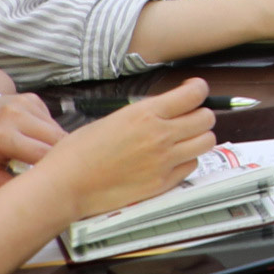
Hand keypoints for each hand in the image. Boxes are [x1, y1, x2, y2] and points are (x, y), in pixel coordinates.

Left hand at [0, 90, 63, 188]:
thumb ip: (4, 186)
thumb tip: (31, 199)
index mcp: (0, 136)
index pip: (43, 154)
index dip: (54, 170)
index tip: (57, 183)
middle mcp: (15, 115)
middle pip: (58, 139)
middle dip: (61, 157)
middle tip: (55, 174)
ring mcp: (24, 103)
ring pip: (58, 129)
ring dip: (56, 145)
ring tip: (39, 157)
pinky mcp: (31, 98)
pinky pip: (51, 120)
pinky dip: (48, 133)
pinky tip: (32, 138)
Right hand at [40, 80, 217, 219]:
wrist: (66, 184)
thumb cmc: (79, 152)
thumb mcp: (114, 119)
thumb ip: (144, 115)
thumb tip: (164, 111)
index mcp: (146, 114)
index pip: (194, 94)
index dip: (198, 89)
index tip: (194, 90)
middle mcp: (160, 136)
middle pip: (206, 118)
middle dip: (200, 114)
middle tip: (188, 117)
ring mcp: (164, 161)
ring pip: (206, 142)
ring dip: (198, 138)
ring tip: (183, 139)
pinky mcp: (162, 183)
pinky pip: (191, 166)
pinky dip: (185, 161)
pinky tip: (170, 160)